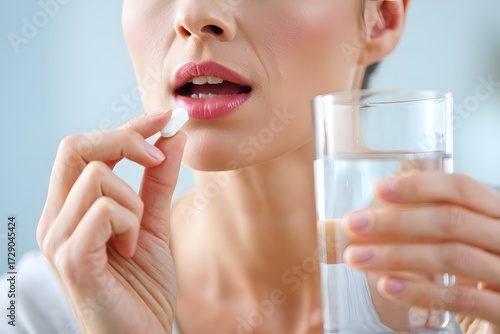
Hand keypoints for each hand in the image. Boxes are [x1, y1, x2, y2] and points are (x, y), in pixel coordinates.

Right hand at [37, 110, 185, 333]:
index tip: (165, 117)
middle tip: (157, 160)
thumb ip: (159, 181)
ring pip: (97, 177)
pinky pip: (104, 211)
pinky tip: (131, 250)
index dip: (127, 126)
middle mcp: (55, 218)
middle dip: (125, 140)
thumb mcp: (155, 223)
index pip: (86, 147)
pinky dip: (130, 223)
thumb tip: (172, 137)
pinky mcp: (73, 260)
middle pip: (75, 146)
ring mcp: (59, 239)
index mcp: (70, 207)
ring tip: (138, 237)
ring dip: (134, 202)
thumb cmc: (142, 285)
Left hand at [344, 173, 499, 333]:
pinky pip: (462, 298)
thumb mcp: (450, 243)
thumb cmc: (473, 273)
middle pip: (450, 220)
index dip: (418, 186)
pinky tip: (386, 286)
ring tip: (356, 257)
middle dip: (395, 222)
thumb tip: (344, 229)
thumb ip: (409, 231)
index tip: (378, 189)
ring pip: (452, 256)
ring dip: (396, 255)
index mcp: (495, 213)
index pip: (460, 188)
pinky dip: (419, 291)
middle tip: (353, 225)